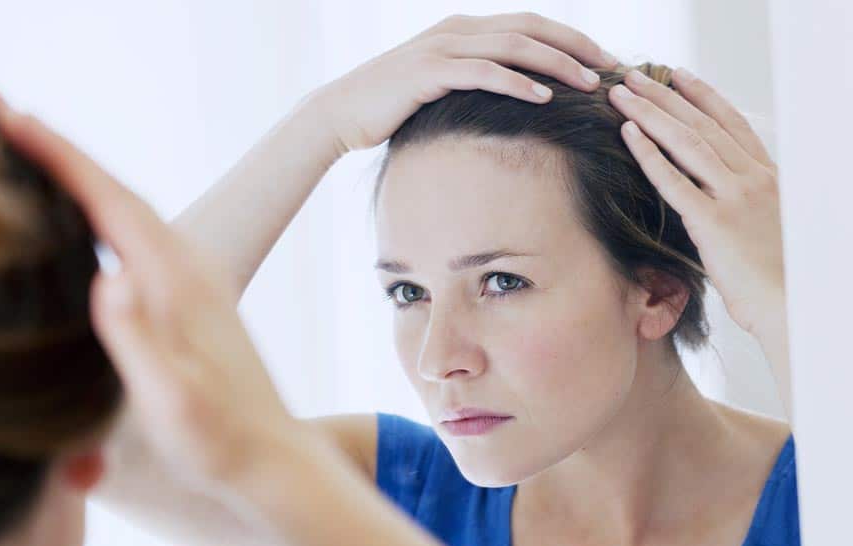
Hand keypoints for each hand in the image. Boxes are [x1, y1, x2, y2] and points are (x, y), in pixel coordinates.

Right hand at [0, 111, 302, 497]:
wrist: (273, 460)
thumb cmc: (218, 441)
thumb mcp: (171, 399)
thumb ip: (138, 339)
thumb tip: (107, 273)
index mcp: (176, 279)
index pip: (110, 200)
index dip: (60, 158)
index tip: (9, 120)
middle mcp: (191, 268)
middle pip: (120, 196)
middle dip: (66, 159)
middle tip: (8, 126)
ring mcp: (198, 283)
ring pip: (134, 216)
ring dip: (88, 184)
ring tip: (40, 166)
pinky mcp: (198, 303)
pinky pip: (143, 241)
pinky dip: (108, 220)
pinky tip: (93, 232)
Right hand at [314, 12, 617, 153]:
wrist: (339, 113)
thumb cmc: (390, 107)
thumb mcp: (437, 87)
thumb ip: (471, 81)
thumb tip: (509, 99)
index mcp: (464, 30)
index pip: (530, 25)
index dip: (570, 38)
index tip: (604, 61)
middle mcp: (457, 30)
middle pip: (531, 27)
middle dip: (576, 45)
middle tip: (613, 68)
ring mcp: (442, 48)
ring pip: (513, 46)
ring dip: (556, 63)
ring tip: (589, 83)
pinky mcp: (428, 73)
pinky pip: (482, 73)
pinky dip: (516, 82)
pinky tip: (543, 97)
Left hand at [608, 68, 783, 335]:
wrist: (792, 303)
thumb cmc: (778, 279)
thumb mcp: (767, 230)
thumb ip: (744, 209)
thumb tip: (719, 207)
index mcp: (768, 178)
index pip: (731, 125)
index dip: (702, 97)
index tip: (678, 77)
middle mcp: (752, 179)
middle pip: (702, 125)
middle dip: (665, 96)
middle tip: (634, 77)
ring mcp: (734, 197)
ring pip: (686, 142)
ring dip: (650, 113)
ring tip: (621, 94)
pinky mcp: (714, 222)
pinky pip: (674, 180)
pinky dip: (648, 153)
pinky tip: (628, 133)